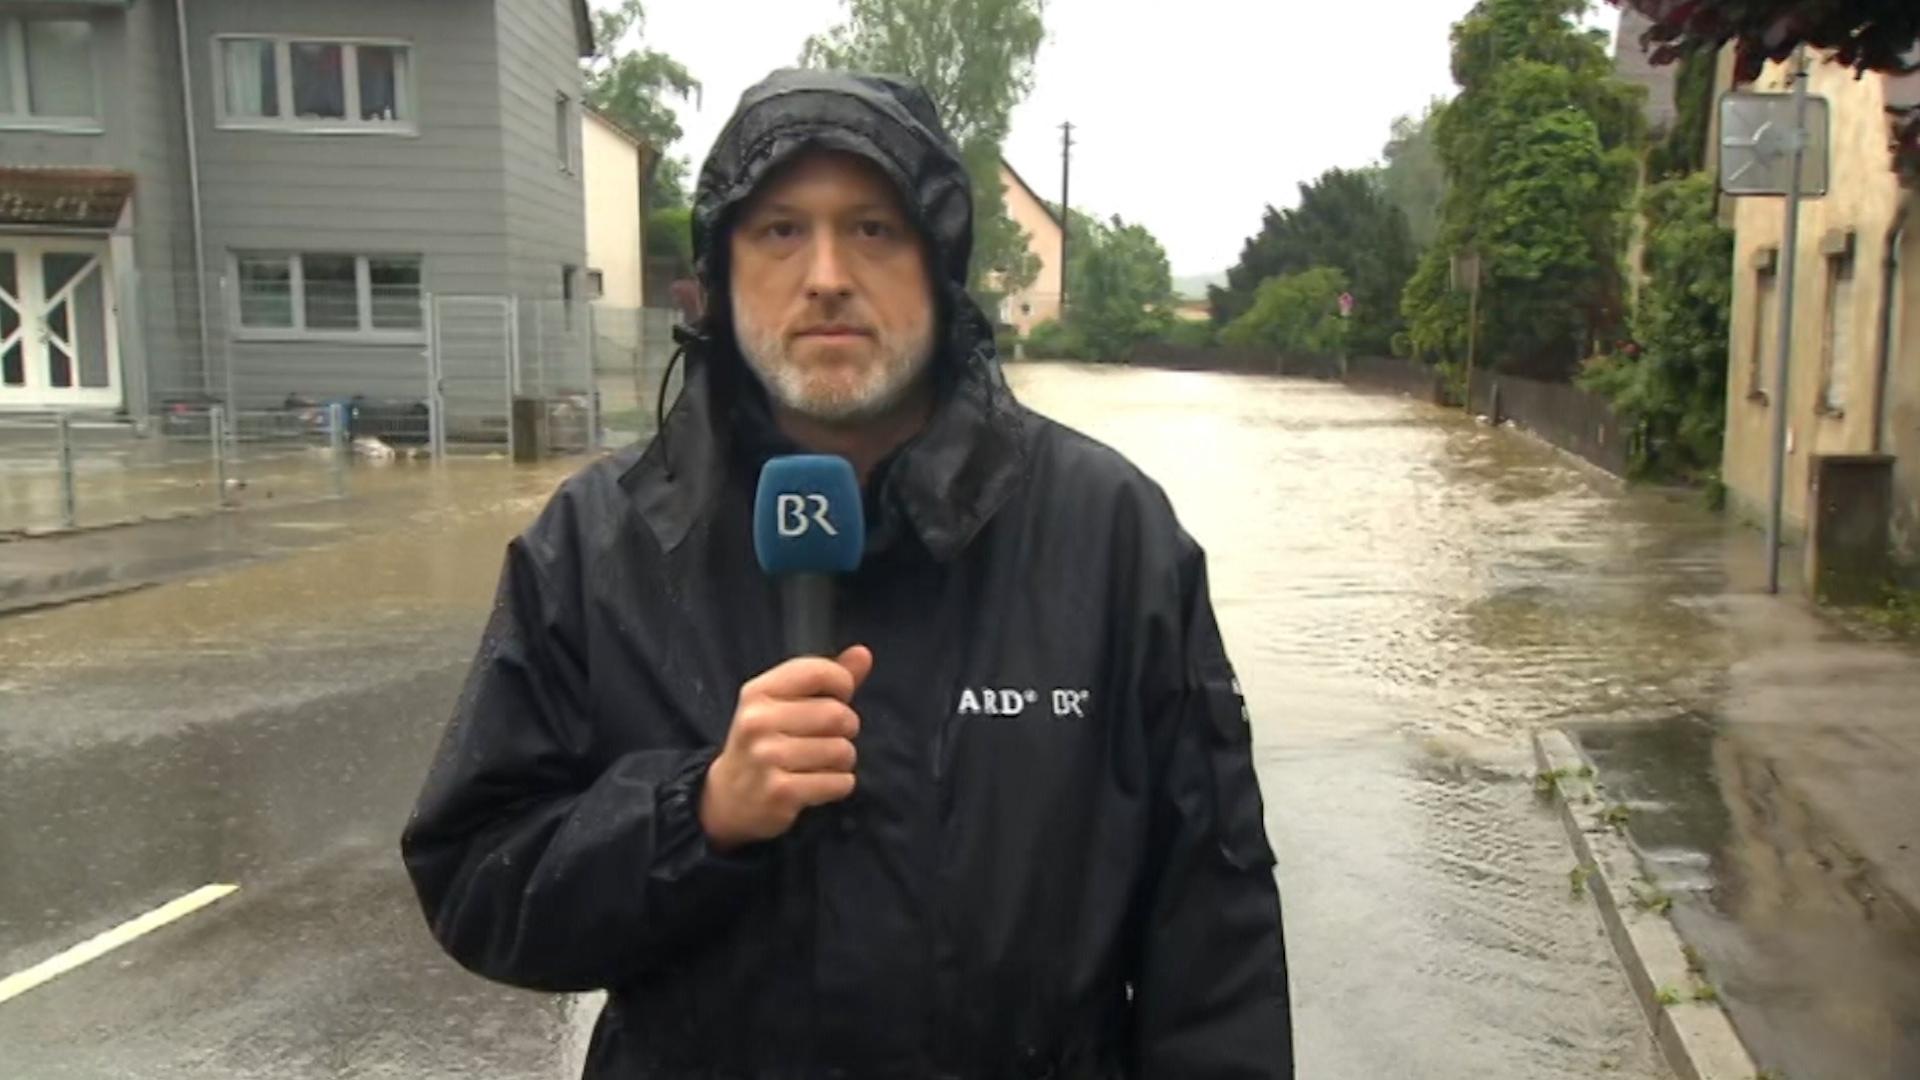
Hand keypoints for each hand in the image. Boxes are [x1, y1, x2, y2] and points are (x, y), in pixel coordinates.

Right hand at [699, 646, 871, 850]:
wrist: (728, 797)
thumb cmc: (764, 743)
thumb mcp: (782, 704)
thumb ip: (823, 678)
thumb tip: (863, 653)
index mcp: (758, 692)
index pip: (818, 672)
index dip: (842, 684)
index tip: (838, 698)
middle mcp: (758, 722)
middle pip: (837, 714)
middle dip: (846, 728)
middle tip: (829, 738)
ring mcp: (767, 758)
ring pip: (842, 750)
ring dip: (842, 760)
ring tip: (821, 763)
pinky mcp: (781, 792)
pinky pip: (840, 783)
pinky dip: (839, 785)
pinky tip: (817, 785)